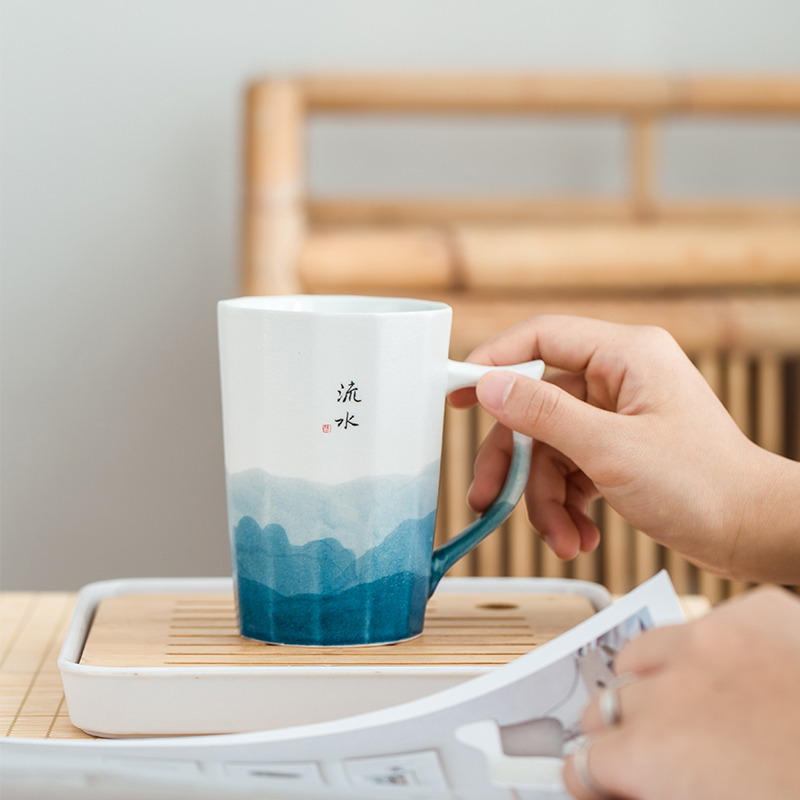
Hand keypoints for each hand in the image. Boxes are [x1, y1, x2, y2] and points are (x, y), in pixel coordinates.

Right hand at [448, 315, 799, 581]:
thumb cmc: (705, 485)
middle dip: (516, 461)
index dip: (493, 361)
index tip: (456, 391)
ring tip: (560, 538)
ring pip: (550, 447)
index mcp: (625, 356)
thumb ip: (544, 413)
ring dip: (545, 498)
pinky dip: (567, 505)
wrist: (754, 533)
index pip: (541, 337)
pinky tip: (579, 535)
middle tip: (486, 496)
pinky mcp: (619, 449)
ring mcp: (618, 416)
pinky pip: (571, 469)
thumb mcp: (612, 450)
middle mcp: (619, 379)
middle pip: (537, 406)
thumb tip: (489, 385)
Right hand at [563, 587, 799, 799]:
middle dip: (620, 733)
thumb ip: (665, 794)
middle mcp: (667, 687)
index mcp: (652, 753)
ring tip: (690, 709)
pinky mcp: (758, 611)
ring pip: (641, 654)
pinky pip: (707, 627)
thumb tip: (629, 791)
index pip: (583, 763)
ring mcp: (710, 639)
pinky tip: (749, 681)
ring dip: (652, 684)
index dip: (595, 781)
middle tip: (654, 756)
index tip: (608, 785)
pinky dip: (712, 653)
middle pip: (604, 705)